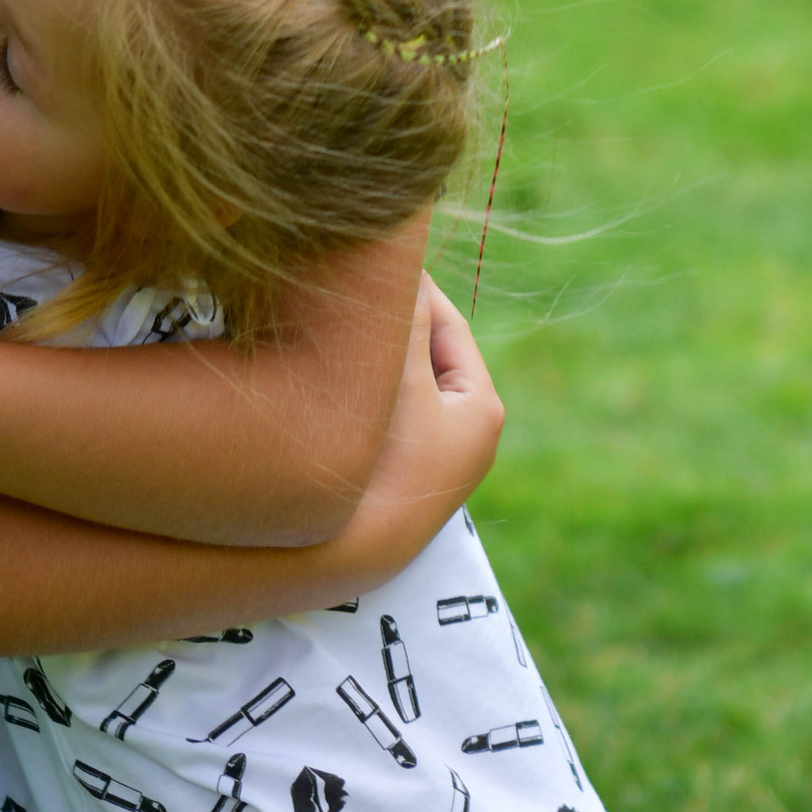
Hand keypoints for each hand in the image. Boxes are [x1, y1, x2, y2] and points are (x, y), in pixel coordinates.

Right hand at [325, 279, 502, 586]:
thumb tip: (406, 263)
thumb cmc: (385, 459)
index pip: (448, 325)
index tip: (379, 258)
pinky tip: (329, 377)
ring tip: (337, 324)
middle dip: (391, 324)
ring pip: (404, 388)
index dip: (412, 288)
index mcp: (483, 409)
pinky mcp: (401, 480)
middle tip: (354, 285)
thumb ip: (405, 321)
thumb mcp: (399, 379)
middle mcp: (467, 437)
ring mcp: (434, 462)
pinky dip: (365, 394)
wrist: (350, 554)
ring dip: (374, 359)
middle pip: (428, 357)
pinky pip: (385, 417)